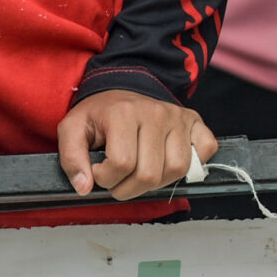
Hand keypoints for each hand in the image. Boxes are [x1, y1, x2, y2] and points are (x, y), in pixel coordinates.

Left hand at [56, 89, 219, 199]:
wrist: (122, 88)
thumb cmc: (100, 113)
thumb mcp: (72, 129)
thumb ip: (71, 159)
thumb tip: (85, 187)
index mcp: (124, 114)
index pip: (122, 164)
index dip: (106, 179)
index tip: (99, 172)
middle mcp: (156, 113)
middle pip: (149, 174)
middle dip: (128, 188)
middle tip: (118, 180)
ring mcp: (178, 117)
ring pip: (177, 169)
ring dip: (157, 183)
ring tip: (140, 174)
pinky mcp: (194, 121)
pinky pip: (206, 149)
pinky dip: (194, 163)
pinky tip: (169, 162)